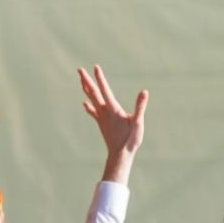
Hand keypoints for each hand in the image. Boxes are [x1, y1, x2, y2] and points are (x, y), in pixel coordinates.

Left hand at [78, 65, 148, 183]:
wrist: (120, 155)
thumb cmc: (130, 140)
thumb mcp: (138, 122)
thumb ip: (140, 106)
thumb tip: (144, 92)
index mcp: (113, 109)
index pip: (105, 90)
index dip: (100, 78)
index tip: (95, 67)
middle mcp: (104, 112)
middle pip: (93, 92)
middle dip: (86, 80)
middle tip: (79, 69)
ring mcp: (101, 118)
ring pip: (91, 100)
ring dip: (86, 89)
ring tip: (81, 80)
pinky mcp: (101, 124)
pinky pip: (93, 112)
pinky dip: (88, 106)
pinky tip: (84, 103)